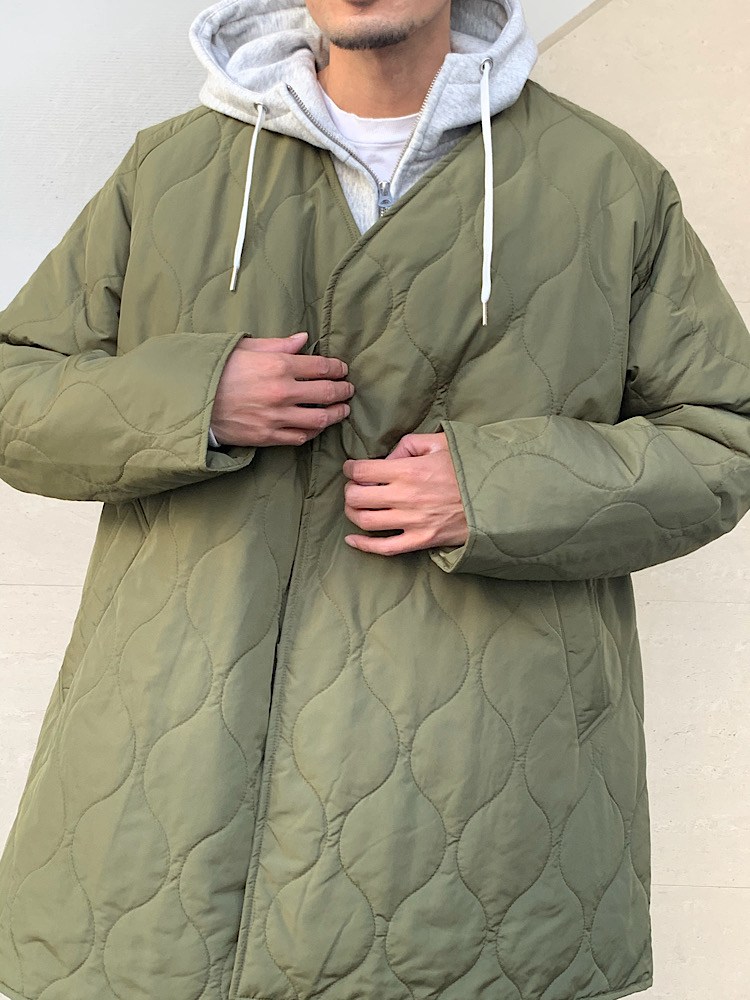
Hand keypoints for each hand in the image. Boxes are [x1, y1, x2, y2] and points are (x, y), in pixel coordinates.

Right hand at [210, 332, 353, 446]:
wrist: (191, 401)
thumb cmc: (217, 370)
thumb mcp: (246, 348)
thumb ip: (279, 345)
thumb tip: (304, 340)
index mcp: (278, 365)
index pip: (322, 367)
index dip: (338, 369)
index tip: (343, 370)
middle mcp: (282, 392)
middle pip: (327, 393)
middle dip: (343, 391)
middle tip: (348, 389)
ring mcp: (276, 417)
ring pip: (319, 419)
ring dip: (336, 414)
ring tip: (342, 410)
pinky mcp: (268, 436)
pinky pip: (300, 437)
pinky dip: (313, 432)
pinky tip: (318, 426)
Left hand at [343, 433, 468, 555]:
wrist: (498, 497)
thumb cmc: (469, 467)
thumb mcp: (441, 443)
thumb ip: (409, 444)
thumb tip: (387, 458)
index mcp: (409, 470)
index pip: (362, 471)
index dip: (350, 468)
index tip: (351, 468)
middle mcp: (406, 497)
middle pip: (357, 497)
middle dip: (350, 490)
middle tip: (354, 487)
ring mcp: (413, 521)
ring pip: (365, 522)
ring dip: (353, 513)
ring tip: (357, 507)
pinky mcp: (421, 540)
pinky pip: (384, 548)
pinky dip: (363, 546)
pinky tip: (352, 540)